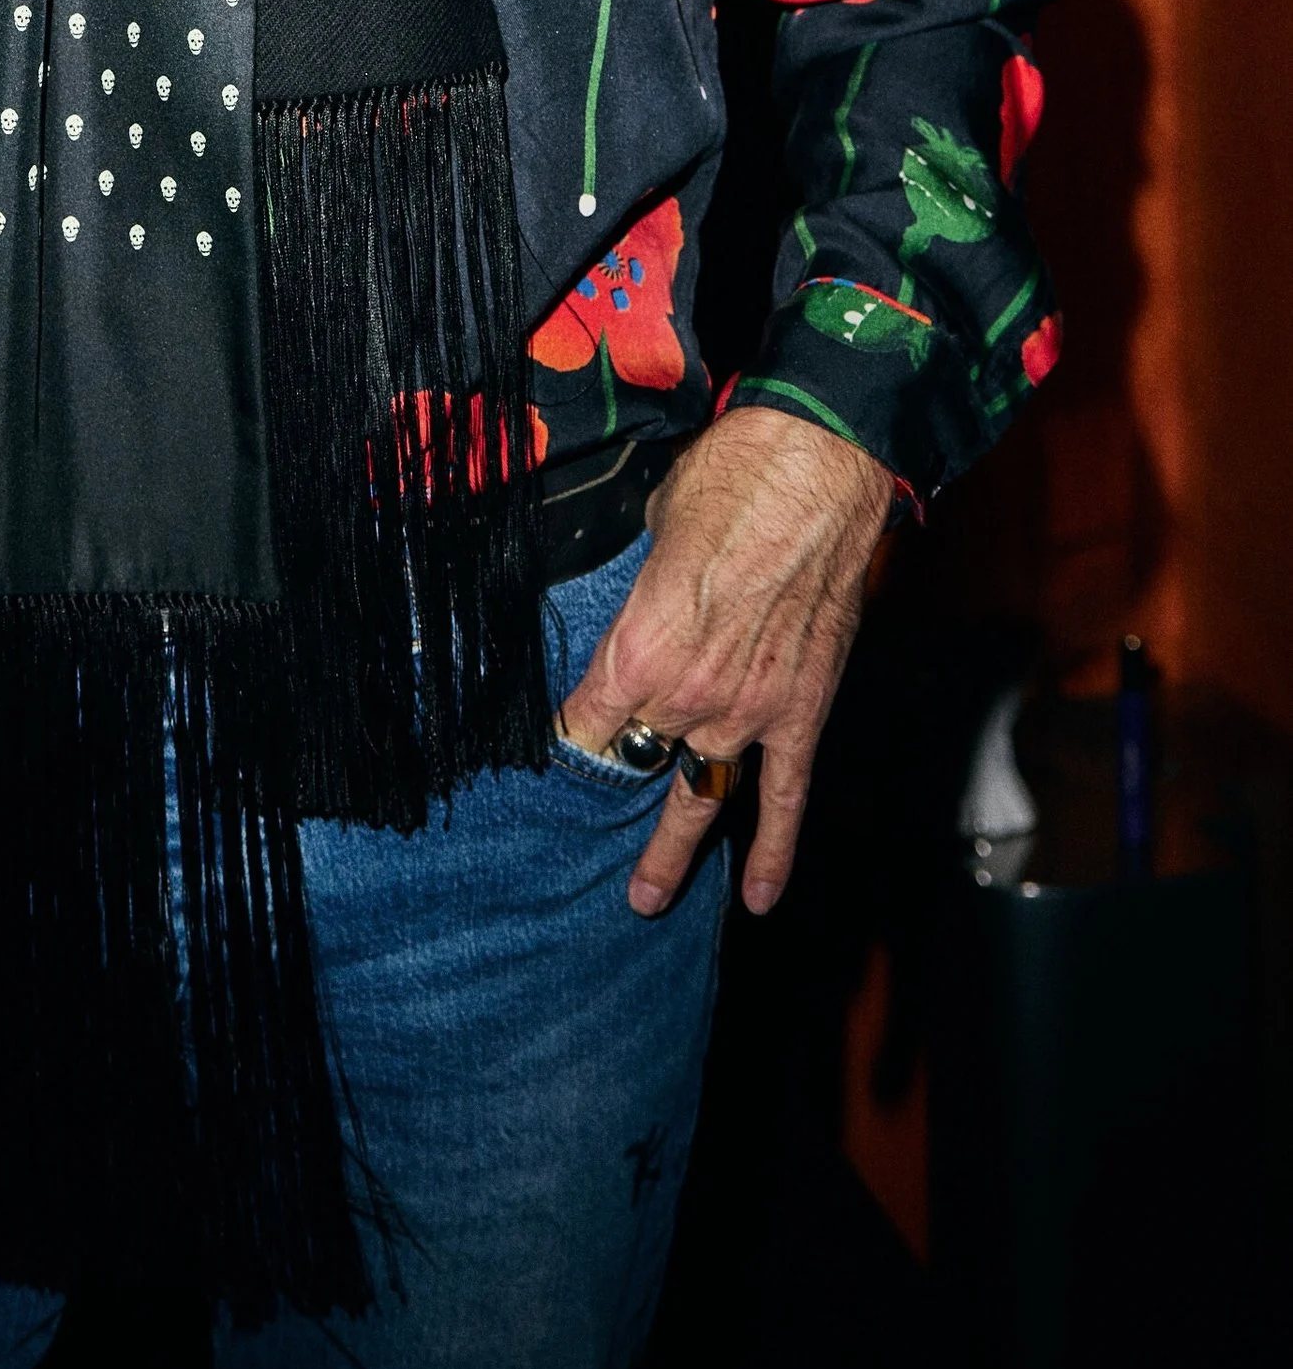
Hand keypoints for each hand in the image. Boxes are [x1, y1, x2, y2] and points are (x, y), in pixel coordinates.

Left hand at [558, 407, 893, 918]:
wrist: (816, 471)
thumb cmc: (725, 484)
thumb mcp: (648, 537)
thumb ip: (641, 596)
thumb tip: (640, 604)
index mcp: (635, 653)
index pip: (582, 724)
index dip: (566, 739)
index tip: (552, 752)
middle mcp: (687, 697)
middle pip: (634, 758)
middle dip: (610, 780)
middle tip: (581, 829)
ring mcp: (749, 713)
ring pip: (701, 795)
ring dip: (671, 845)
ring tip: (645, 897)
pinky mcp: (803, 713)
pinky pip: (785, 798)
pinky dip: (774, 851)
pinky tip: (756, 896)